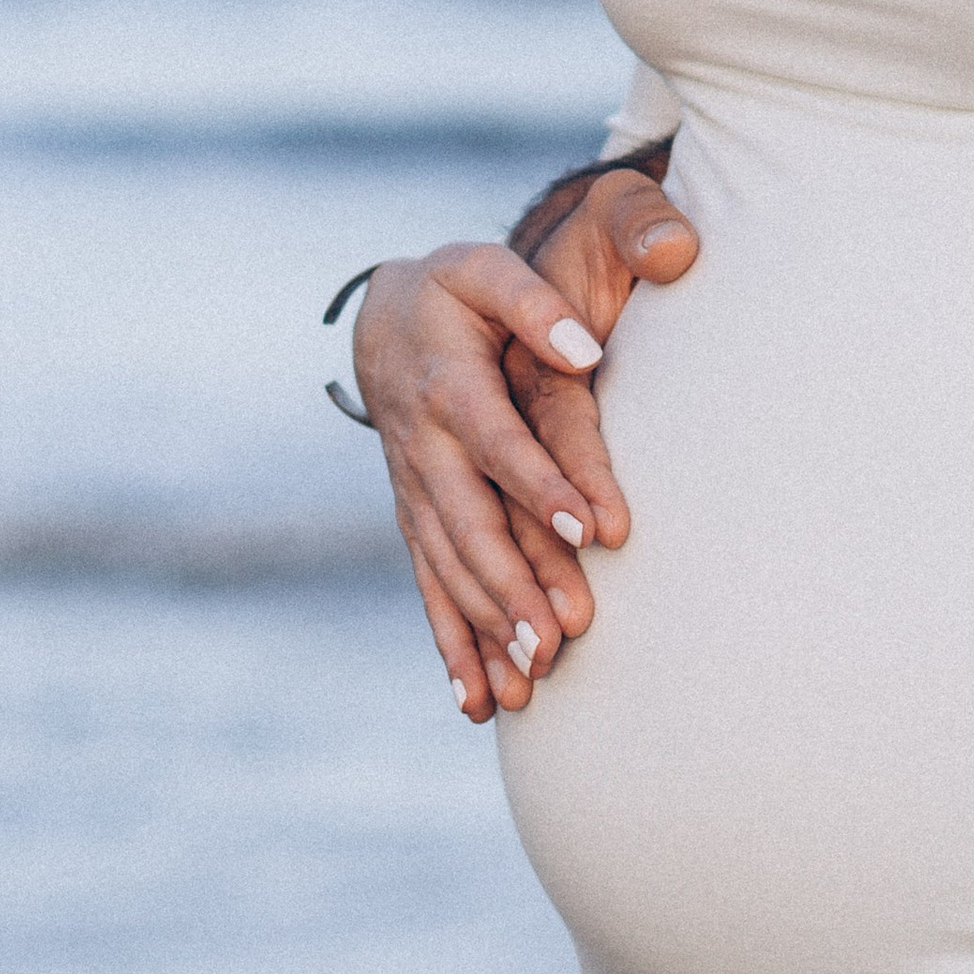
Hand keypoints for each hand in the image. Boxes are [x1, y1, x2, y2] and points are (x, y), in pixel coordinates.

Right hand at [348, 172, 698, 718]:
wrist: (384, 316)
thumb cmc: (454, 288)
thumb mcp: (485, 271)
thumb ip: (533, 303)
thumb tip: (585, 349)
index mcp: (450, 387)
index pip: (501, 445)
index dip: (542, 487)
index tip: (589, 531)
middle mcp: (425, 449)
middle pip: (471, 525)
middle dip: (514, 585)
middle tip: (560, 638)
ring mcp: (415, 491)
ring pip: (449, 569)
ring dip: (486, 626)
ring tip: (531, 680)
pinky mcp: (416, 518)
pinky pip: (430, 588)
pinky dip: (451, 646)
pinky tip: (477, 702)